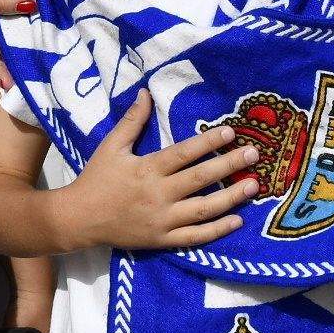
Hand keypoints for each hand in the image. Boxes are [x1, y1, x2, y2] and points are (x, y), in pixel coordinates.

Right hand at [61, 92, 259, 252]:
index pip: (184, 153)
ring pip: (204, 209)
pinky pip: (195, 237)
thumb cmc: (96, 179)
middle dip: (229, 165)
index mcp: (147, 168)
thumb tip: (146, 92)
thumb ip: (132, 121)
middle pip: (200, 178)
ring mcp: (163, 220)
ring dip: (231, 198)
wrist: (79, 219)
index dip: (209, 143)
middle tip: (254, 154)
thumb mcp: (111, 146)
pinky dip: (217, 230)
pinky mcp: (163, 240)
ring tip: (254, 186)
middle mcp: (158, 194)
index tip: (231, 133)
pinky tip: (237, 220)